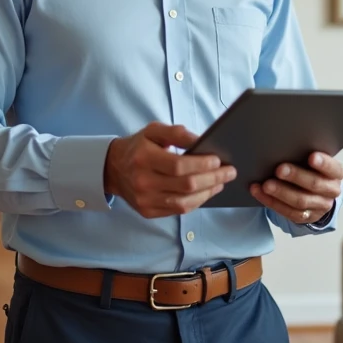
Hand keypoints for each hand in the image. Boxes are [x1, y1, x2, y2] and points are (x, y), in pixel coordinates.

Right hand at [104, 123, 236, 217]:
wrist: (113, 169)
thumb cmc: (138, 147)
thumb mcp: (153, 131)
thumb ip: (177, 133)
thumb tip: (201, 141)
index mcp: (144, 158)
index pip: (178, 166)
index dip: (201, 164)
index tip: (218, 160)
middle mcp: (142, 181)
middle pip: (185, 185)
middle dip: (212, 179)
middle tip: (229, 172)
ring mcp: (144, 200)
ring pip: (184, 202)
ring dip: (208, 193)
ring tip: (221, 183)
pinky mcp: (147, 211)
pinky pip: (177, 210)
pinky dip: (196, 202)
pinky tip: (206, 192)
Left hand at [250, 152, 342, 224]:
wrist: (317, 192)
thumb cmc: (311, 169)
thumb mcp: (315, 161)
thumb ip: (305, 154)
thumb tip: (284, 146)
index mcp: (336, 173)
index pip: (333, 168)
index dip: (323, 163)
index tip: (311, 157)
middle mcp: (331, 191)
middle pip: (314, 184)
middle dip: (296, 176)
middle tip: (279, 169)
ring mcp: (320, 206)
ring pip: (300, 201)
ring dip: (281, 192)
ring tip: (266, 185)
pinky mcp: (306, 217)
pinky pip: (289, 212)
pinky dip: (271, 202)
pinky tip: (259, 192)